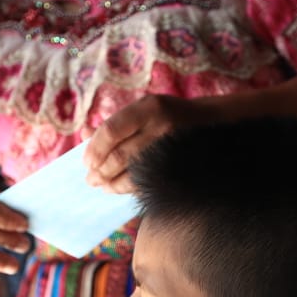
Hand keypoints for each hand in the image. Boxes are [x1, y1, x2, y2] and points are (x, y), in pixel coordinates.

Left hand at [84, 95, 214, 192]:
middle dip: (100, 171)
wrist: (212, 122)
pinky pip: (148, 181)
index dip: (95, 149)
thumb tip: (83, 136)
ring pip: (133, 173)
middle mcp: (161, 127)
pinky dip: (129, 187)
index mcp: (149, 108)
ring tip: (101, 185)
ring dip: (112, 183)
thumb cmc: (169, 115)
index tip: (86, 162)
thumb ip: (116, 123)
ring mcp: (172, 148)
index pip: (111, 131)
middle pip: (120, 156)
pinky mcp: (178, 166)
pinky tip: (118, 188)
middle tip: (90, 179)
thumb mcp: (144, 109)